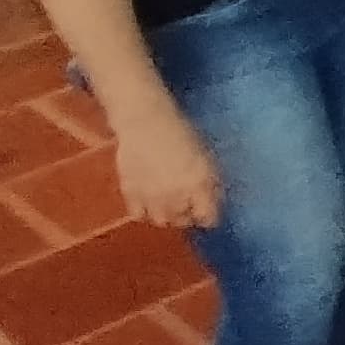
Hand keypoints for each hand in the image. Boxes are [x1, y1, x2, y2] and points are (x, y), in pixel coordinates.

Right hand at [115, 107, 221, 230]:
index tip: (208, 212)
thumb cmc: (181, 133)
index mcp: (199, 184)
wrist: (145, 122)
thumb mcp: (206, 156)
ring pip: (162, 221)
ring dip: (168, 216)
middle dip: (188, 215)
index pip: (208, 217)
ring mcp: (152, 197)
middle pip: (184, 221)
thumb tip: (213, 201)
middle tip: (187, 206)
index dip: (209, 216)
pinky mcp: (130, 193)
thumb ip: (210, 182)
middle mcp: (176, 196)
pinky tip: (149, 202)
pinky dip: (145, 212)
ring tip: (169, 205)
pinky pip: (139, 215)